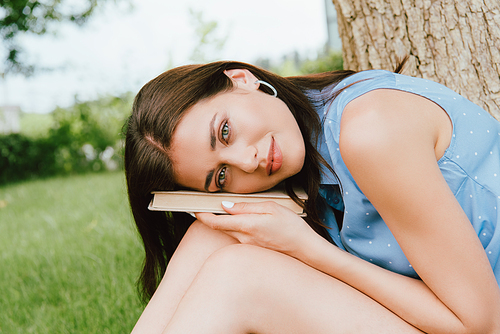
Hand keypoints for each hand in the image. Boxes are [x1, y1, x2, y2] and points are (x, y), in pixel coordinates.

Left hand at [195, 201, 318, 257]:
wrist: (305, 249)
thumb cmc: (291, 227)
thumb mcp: (270, 208)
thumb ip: (246, 207)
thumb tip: (226, 206)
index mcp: (246, 226)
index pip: (215, 222)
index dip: (201, 215)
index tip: (193, 208)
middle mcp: (243, 238)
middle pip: (220, 227)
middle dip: (210, 216)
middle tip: (206, 204)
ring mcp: (247, 246)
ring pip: (230, 230)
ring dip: (225, 221)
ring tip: (228, 209)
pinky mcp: (253, 248)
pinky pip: (239, 236)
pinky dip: (236, 227)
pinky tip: (246, 221)